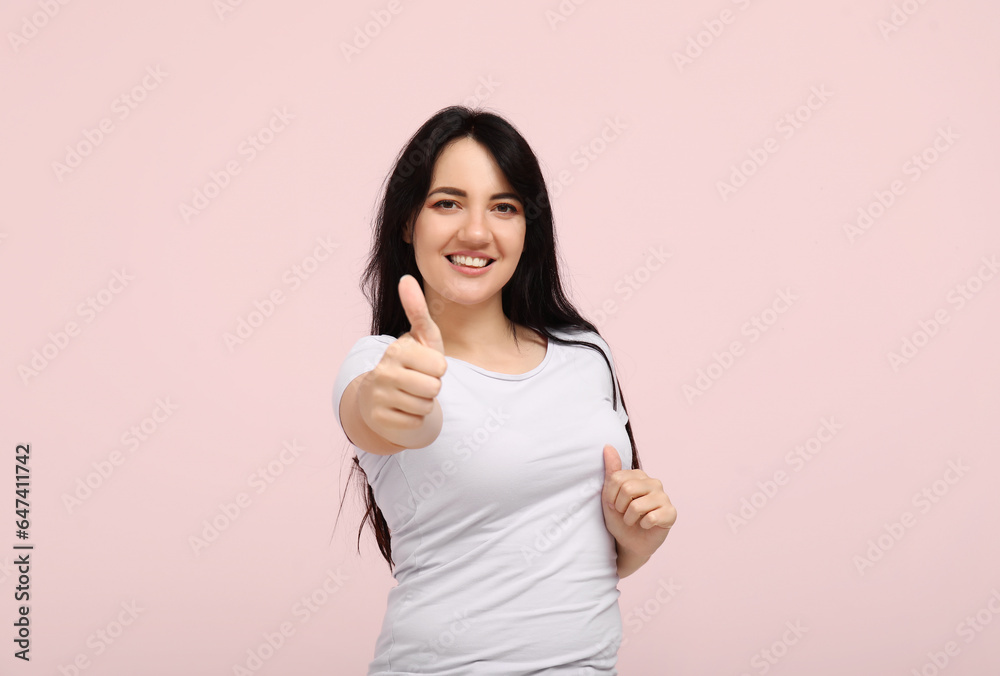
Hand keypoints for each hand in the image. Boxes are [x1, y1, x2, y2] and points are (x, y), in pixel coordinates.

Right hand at [357, 275, 447, 437]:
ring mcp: (379, 396)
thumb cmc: (412, 362)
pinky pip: (415, 422)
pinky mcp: (379, 418)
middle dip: (433, 387)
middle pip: (434, 388)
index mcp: (396, 349)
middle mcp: (383, 371)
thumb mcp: (421, 337)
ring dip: (424, 403)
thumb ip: (417, 309)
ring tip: (411, 393)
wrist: (382, 395)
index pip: (440, 366)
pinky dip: (414, 418)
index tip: (426, 365)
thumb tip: (406, 278)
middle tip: (419, 381)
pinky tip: (402, 408)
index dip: (438, 368)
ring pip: (425, 406)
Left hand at [601, 444, 675, 562]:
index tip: (612, 505)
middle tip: (624, 513)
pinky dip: (643, 525)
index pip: (617, 478)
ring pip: (637, 505)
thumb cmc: (619, 518)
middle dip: (619, 507)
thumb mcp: (608, 495)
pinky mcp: (671, 513)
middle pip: (627, 489)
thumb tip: (607, 446)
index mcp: (638, 475)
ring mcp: (664, 496)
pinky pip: (651, 518)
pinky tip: (646, 526)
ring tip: (633, 520)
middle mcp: (653, 482)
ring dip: (629, 518)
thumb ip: (610, 471)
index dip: (610, 496)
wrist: (629, 542)